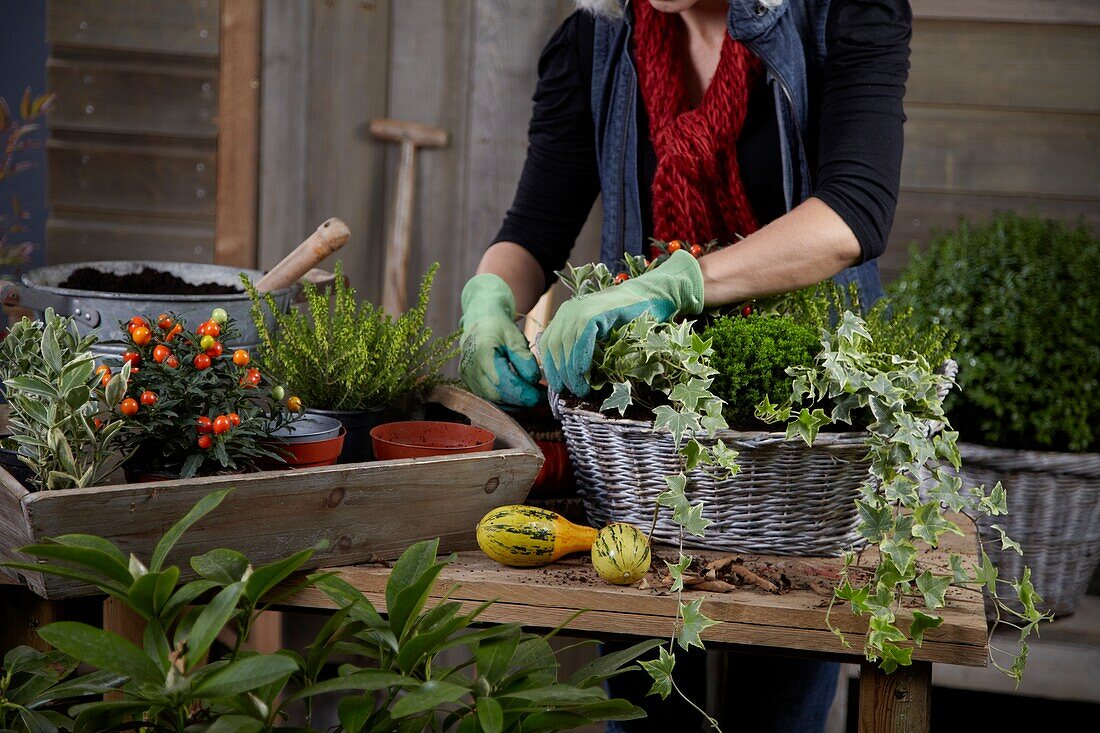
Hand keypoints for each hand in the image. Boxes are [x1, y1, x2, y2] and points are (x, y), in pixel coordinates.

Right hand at [459, 273, 542, 406]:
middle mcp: (470, 368)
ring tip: (532, 397)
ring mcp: (467, 378)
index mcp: (482, 353)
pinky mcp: (469, 383)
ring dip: (515, 404)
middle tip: (540, 398)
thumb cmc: (500, 327)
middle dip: (522, 401)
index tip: (542, 395)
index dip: (524, 392)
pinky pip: (488, 399)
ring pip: (493, 401)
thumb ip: (524, 358)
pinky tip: (520, 398)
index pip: (504, 382)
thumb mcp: (515, 337)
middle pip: (497, 395)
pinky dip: (506, 402)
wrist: (480, 321)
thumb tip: (533, 381)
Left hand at [541, 249, 703, 396]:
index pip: (548, 343)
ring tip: (581, 388)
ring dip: (570, 370)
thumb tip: (572, 378)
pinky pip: (581, 337)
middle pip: (553, 345)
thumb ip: (584, 348)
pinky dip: (580, 356)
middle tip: (572, 391)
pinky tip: (584, 372)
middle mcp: (569, 310)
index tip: (558, 386)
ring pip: (564, 343)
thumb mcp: (600, 334)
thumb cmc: (629, 320)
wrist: (651, 298)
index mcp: (566, 315)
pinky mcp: (595, 311)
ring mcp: (581, 308)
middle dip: (559, 372)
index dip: (551, 367)